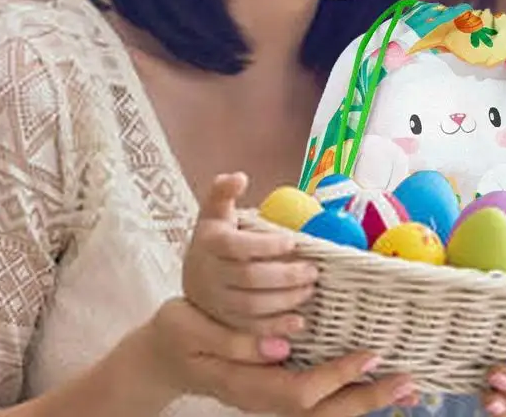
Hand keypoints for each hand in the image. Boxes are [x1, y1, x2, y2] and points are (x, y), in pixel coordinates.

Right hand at [177, 174, 418, 414]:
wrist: (163, 357)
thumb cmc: (176, 335)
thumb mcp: (188, 330)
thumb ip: (232, 340)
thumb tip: (281, 344)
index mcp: (247, 386)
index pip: (302, 392)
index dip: (337, 376)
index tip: (370, 352)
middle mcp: (264, 400)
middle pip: (323, 413)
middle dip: (366, 398)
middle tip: (408, 380)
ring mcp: (271, 400)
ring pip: (326, 413)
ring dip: (365, 399)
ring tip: (404, 383)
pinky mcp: (278, 390)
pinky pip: (323, 404)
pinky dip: (351, 394)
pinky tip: (373, 379)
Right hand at [183, 172, 318, 337]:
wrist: (193, 275)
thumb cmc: (214, 237)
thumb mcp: (215, 211)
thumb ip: (224, 192)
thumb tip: (239, 177)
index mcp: (209, 242)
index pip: (237, 246)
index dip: (266, 245)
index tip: (293, 241)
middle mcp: (207, 274)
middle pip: (249, 278)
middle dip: (285, 275)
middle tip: (312, 270)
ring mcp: (214, 301)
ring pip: (251, 306)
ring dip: (285, 300)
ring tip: (309, 289)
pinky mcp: (223, 322)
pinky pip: (250, 329)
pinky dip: (276, 328)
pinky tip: (298, 322)